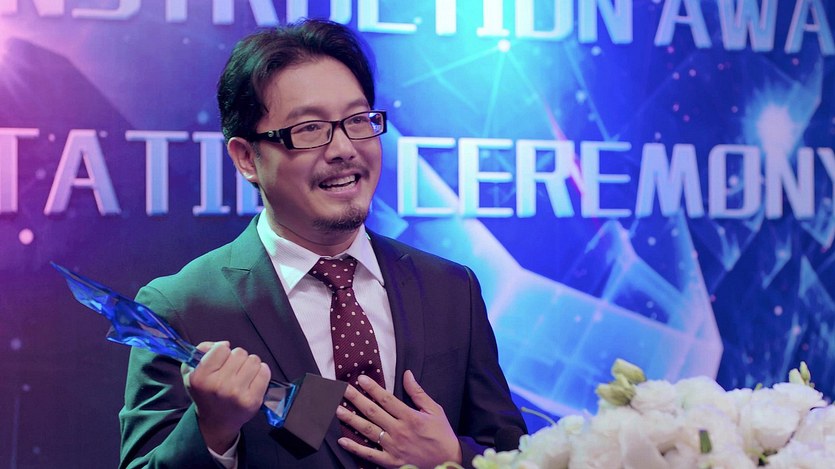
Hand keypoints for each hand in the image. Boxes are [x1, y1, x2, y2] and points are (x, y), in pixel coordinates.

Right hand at [181, 341, 270, 453]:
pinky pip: (264, 372)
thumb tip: (224, 344)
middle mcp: (219, 386)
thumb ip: (202, 350)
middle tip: (232, 371)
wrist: (216, 422)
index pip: (221, 349)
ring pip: (253, 360)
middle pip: (240, 353)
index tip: (221, 361)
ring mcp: (237, 394)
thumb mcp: (191, 371)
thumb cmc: (206, 393)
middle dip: (237, 359)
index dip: (222, 352)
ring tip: (242, 375)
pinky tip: (252, 380)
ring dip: (249, 365)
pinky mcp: (253, 400)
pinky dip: (261, 372)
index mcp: (201, 378)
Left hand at [337, 370, 461, 467]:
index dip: (372, 388)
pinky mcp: (391, 461)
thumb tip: (407, 375)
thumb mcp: (435, 411)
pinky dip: (355, 448)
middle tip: (343, 390)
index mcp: (410, 417)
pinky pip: (369, 454)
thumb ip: (418, 393)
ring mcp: (393, 447)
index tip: (361, 379)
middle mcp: (399, 431)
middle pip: (373, 412)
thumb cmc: (442, 435)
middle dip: (356, 399)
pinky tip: (343, 441)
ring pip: (368, 431)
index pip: (386, 399)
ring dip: (351, 420)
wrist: (448, 462)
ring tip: (337, 410)